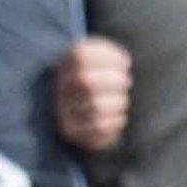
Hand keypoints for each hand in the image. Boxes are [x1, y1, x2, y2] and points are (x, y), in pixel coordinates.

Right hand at [54, 36, 131, 151]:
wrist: (85, 117)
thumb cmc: (101, 84)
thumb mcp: (101, 63)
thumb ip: (109, 55)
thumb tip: (122, 61)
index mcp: (64, 65)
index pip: (80, 55)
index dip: (108, 57)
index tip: (126, 62)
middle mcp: (59, 88)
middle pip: (87, 80)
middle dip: (116, 80)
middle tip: (126, 81)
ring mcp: (63, 111)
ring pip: (96, 106)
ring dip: (118, 102)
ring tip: (121, 100)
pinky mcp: (72, 132)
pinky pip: (100, 127)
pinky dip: (116, 120)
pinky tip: (118, 117)